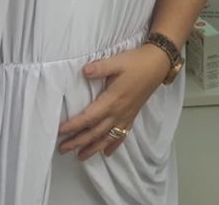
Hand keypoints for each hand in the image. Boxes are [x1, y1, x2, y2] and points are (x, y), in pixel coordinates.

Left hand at [57, 45, 168, 159]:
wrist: (158, 64)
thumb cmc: (136, 62)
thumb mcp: (117, 62)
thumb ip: (100, 67)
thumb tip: (83, 71)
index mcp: (112, 100)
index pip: (89, 117)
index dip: (74, 125)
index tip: (60, 131)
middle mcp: (118, 112)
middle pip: (95, 132)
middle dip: (78, 142)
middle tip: (62, 149)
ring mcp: (126, 116)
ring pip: (107, 138)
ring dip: (93, 148)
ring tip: (80, 157)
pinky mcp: (132, 116)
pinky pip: (122, 135)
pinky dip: (114, 145)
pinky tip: (107, 153)